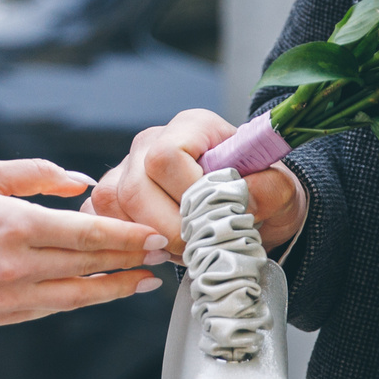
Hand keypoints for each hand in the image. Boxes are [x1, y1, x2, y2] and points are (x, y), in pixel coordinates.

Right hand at [0, 158, 165, 324]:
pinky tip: (100, 291)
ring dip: (115, 288)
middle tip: (162, 252)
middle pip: (90, 265)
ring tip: (143, 280)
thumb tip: (81, 183)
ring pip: (78, 295)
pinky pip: (54, 307)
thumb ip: (37, 174)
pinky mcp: (1, 316)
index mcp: (14, 225)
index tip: (154, 235)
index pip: (88, 233)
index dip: (128, 236)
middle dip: (131, 259)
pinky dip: (82, 299)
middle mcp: (16, 266)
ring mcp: (9, 297)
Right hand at [90, 109, 304, 260]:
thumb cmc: (259, 191)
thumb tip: (242, 202)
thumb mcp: (279, 189)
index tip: (213, 214)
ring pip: (111, 204)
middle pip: (134, 187)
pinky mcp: (113, 195)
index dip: (186, 193)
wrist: (250, 206)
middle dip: (166, 229)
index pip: (166, 157)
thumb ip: (267, 189)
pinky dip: (123, 241)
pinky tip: (156, 251)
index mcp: (191, 127)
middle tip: (197, 246)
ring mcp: (126, 168)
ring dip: (145, 238)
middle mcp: (150, 142)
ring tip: (181, 248)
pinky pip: (98, 218)